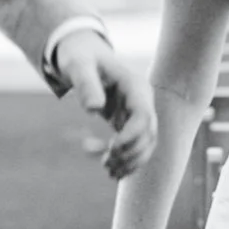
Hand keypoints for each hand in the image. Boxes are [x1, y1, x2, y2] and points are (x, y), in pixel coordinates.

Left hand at [54, 28, 154, 180]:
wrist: (83, 55)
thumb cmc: (80, 57)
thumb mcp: (78, 66)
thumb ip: (86, 84)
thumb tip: (93, 109)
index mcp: (135, 86)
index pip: (144, 116)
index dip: (132, 136)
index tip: (113, 149)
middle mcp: (142, 100)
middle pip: (149, 134)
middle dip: (130, 153)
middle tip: (106, 164)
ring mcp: (139, 111)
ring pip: (146, 144)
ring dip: (131, 162)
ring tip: (109, 171)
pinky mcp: (130, 121)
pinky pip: (137, 146)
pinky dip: (129, 162)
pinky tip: (114, 173)